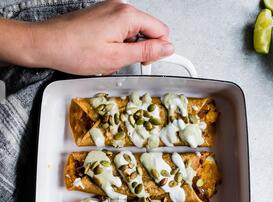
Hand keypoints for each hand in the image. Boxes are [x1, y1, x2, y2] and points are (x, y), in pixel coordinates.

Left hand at [0, 0, 173, 74]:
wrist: (47, 44)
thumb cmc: (75, 51)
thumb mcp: (116, 57)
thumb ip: (146, 51)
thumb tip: (168, 48)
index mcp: (127, 15)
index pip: (161, 31)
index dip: (158, 50)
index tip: (148, 63)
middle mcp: (119, 7)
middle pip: (147, 31)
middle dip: (139, 51)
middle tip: (122, 64)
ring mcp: (109, 10)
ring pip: (132, 34)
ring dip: (125, 50)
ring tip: (108, 60)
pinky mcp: (101, 16)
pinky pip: (118, 32)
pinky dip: (114, 46)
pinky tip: (102, 54)